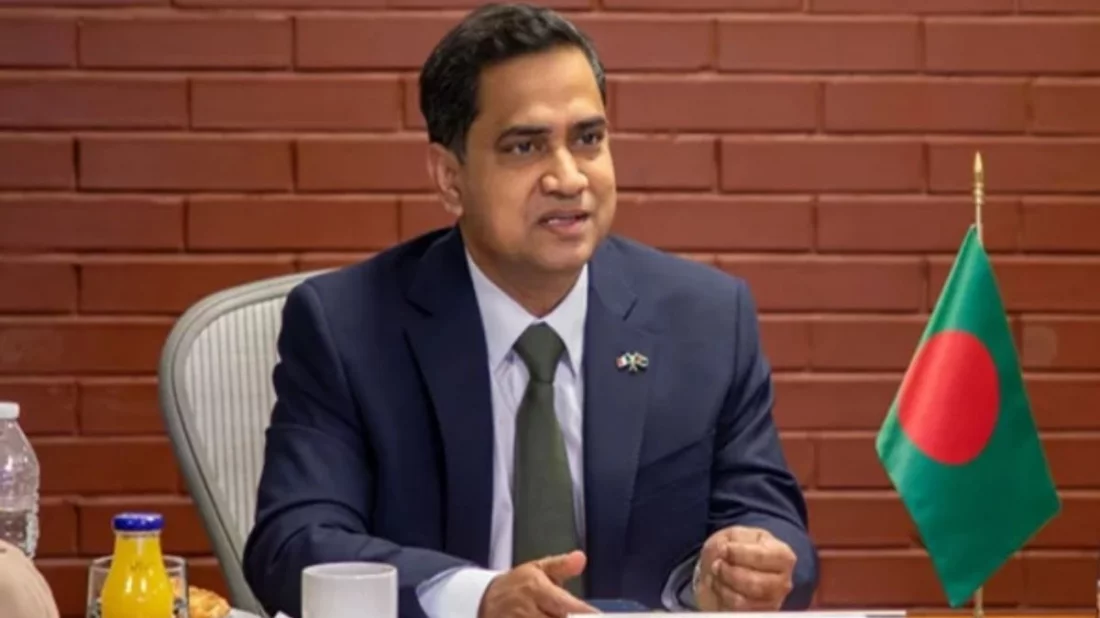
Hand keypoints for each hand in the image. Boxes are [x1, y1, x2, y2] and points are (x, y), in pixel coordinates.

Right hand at [478, 551, 598, 617]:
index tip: (598, 615)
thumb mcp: (537, 569)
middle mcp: (526, 610)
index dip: (584, 613)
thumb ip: (561, 565)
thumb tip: (581, 558)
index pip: (565, 604)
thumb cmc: (518, 586)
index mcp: (535, 589)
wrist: (484, 600)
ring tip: (559, 616)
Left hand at [693, 526, 795, 610]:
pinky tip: (720, 586)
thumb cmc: (737, 549)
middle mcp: (783, 582)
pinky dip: (722, 597)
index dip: (737, 553)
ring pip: (742, 601)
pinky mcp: (759, 613)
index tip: (723, 549)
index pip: (761, 557)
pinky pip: (735, 611)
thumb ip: (733, 541)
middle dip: (728, 572)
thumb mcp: (735, 535)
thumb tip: (725, 551)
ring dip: (723, 585)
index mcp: (783, 556)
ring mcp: (772, 602)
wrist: (730, 567)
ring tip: (717, 574)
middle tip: (717, 564)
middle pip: (754, 583)